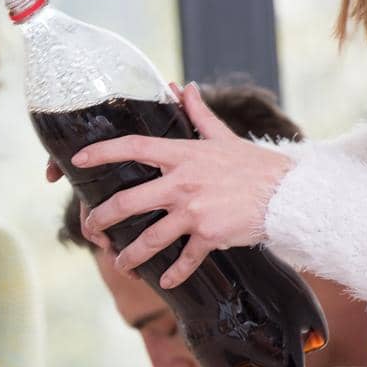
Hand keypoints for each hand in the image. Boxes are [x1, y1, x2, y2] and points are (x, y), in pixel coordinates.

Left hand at [74, 82, 294, 287]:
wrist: (288, 194)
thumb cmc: (253, 165)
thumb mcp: (223, 136)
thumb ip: (198, 113)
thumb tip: (182, 86)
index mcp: (182, 155)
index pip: (134, 147)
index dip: (102, 152)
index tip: (77, 160)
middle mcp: (182, 183)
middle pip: (128, 201)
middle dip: (102, 218)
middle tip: (90, 227)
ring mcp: (194, 211)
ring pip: (150, 238)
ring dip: (130, 255)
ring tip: (120, 264)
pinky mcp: (210, 235)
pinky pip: (185, 259)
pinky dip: (173, 272)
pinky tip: (164, 280)